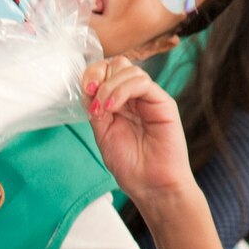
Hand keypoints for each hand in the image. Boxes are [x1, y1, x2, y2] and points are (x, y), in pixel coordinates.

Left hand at [83, 57, 194, 209]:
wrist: (151, 185)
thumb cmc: (130, 165)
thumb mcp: (103, 133)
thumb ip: (96, 109)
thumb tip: (89, 88)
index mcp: (120, 102)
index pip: (106, 72)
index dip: (92, 75)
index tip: (85, 91)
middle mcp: (135, 97)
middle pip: (117, 63)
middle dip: (99, 73)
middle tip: (91, 94)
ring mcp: (150, 99)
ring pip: (129, 70)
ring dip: (109, 86)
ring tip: (103, 110)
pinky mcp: (163, 104)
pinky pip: (142, 83)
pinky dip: (122, 91)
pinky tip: (113, 108)